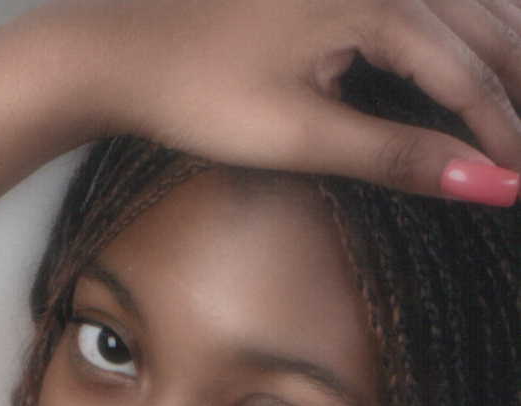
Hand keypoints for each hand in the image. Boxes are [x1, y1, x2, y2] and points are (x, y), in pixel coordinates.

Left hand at [50, 0, 520, 202]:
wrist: (126, 50)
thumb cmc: (201, 94)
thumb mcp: (300, 134)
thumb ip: (394, 154)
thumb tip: (482, 183)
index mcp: (375, 4)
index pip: (465, 77)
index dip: (501, 135)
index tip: (519, 186)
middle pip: (483, 28)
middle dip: (514, 92)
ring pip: (464, 4)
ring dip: (501, 52)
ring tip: (517, 106)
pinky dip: (464, 28)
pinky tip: (473, 48)